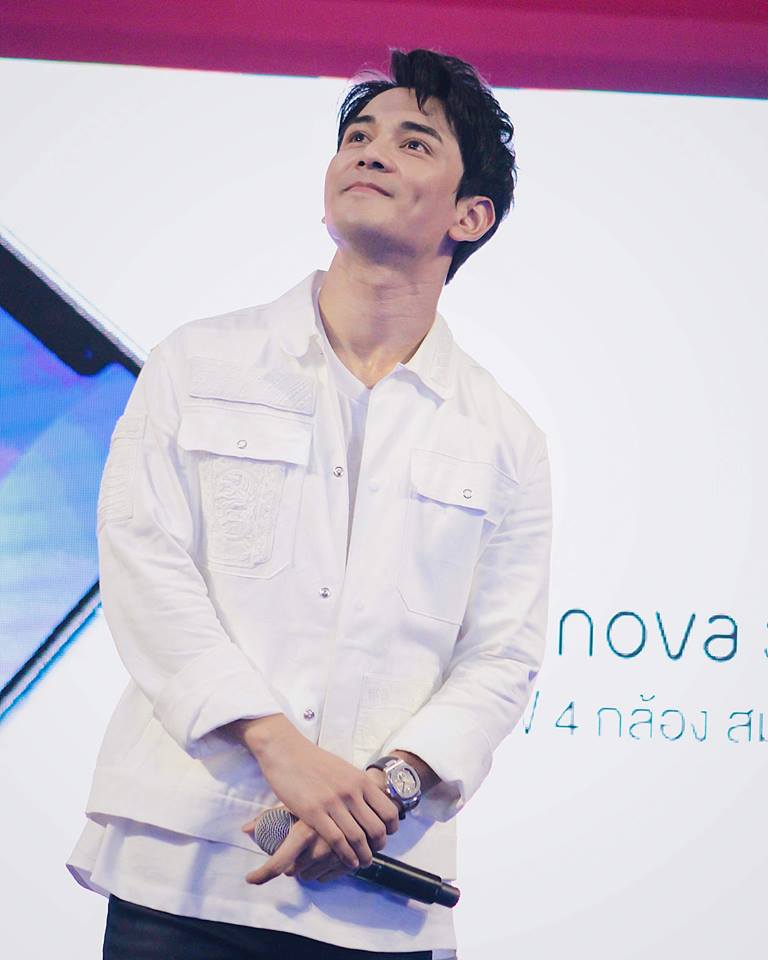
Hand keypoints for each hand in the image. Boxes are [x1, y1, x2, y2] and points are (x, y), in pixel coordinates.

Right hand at [241, 724, 400, 874]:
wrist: (285, 750)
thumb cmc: (313, 761)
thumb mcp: (343, 769)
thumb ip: (357, 785)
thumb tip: (370, 801)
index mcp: (360, 780)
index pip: (389, 811)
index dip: (391, 829)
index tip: (385, 836)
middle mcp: (351, 791)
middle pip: (377, 828)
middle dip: (378, 845)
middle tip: (374, 852)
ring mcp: (333, 802)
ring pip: (358, 838)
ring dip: (363, 856)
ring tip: (363, 862)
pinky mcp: (313, 812)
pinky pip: (336, 840)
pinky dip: (346, 855)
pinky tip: (348, 861)